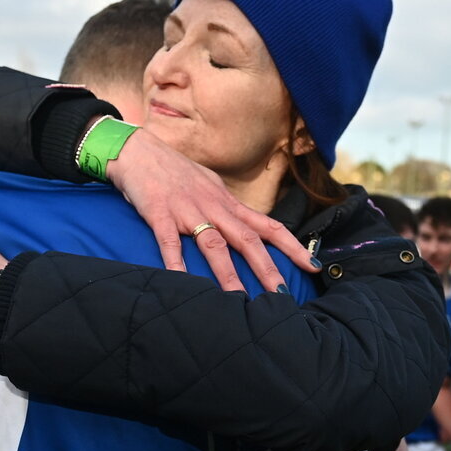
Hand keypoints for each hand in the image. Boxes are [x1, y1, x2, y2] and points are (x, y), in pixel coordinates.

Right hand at [107, 128, 320, 290]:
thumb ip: (225, 208)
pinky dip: (176, 262)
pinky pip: (170, 242)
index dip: (292, 246)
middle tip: (283, 295)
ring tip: (240, 300)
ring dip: (228, 274)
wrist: (138, 150)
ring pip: (214, 245)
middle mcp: (213, 207)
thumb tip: (243, 227)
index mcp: (226, 203)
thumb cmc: (172, 171)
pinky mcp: (159, 214)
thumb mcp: (207, 186)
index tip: (312, 266)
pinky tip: (182, 282)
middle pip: (247, 240)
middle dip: (267, 268)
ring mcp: (187, 211)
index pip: (267, 225)